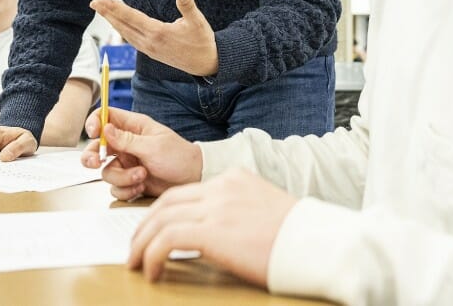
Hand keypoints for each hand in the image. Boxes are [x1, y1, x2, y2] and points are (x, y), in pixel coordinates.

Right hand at [81, 107, 201, 200]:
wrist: (192, 178)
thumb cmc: (178, 156)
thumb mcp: (153, 146)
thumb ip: (127, 140)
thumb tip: (106, 128)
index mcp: (133, 127)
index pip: (106, 117)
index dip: (95, 123)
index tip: (94, 134)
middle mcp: (126, 144)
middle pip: (97, 147)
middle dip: (92, 156)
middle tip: (96, 162)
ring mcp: (127, 163)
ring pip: (107, 171)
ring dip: (122, 177)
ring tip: (141, 176)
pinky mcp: (130, 180)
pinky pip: (116, 187)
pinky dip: (126, 189)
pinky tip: (141, 186)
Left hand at [91, 0, 218, 76]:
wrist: (206, 64)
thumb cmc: (202, 41)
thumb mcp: (199, 22)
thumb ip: (188, 7)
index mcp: (158, 33)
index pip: (132, 17)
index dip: (116, 8)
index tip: (103, 0)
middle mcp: (150, 42)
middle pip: (123, 26)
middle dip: (108, 13)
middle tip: (94, 2)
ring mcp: (150, 49)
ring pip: (126, 33)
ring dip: (113, 21)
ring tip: (103, 11)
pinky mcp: (152, 52)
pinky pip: (132, 39)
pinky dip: (122, 30)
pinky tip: (119, 26)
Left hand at [129, 169, 297, 285]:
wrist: (317, 244)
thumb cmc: (298, 236)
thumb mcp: (265, 211)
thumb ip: (237, 212)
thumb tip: (216, 233)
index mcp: (235, 179)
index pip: (186, 192)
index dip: (162, 213)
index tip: (152, 232)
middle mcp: (222, 187)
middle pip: (166, 202)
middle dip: (144, 226)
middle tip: (135, 247)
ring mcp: (217, 207)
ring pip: (160, 219)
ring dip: (142, 244)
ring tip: (136, 263)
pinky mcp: (213, 231)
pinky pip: (166, 240)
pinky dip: (152, 256)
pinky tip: (153, 271)